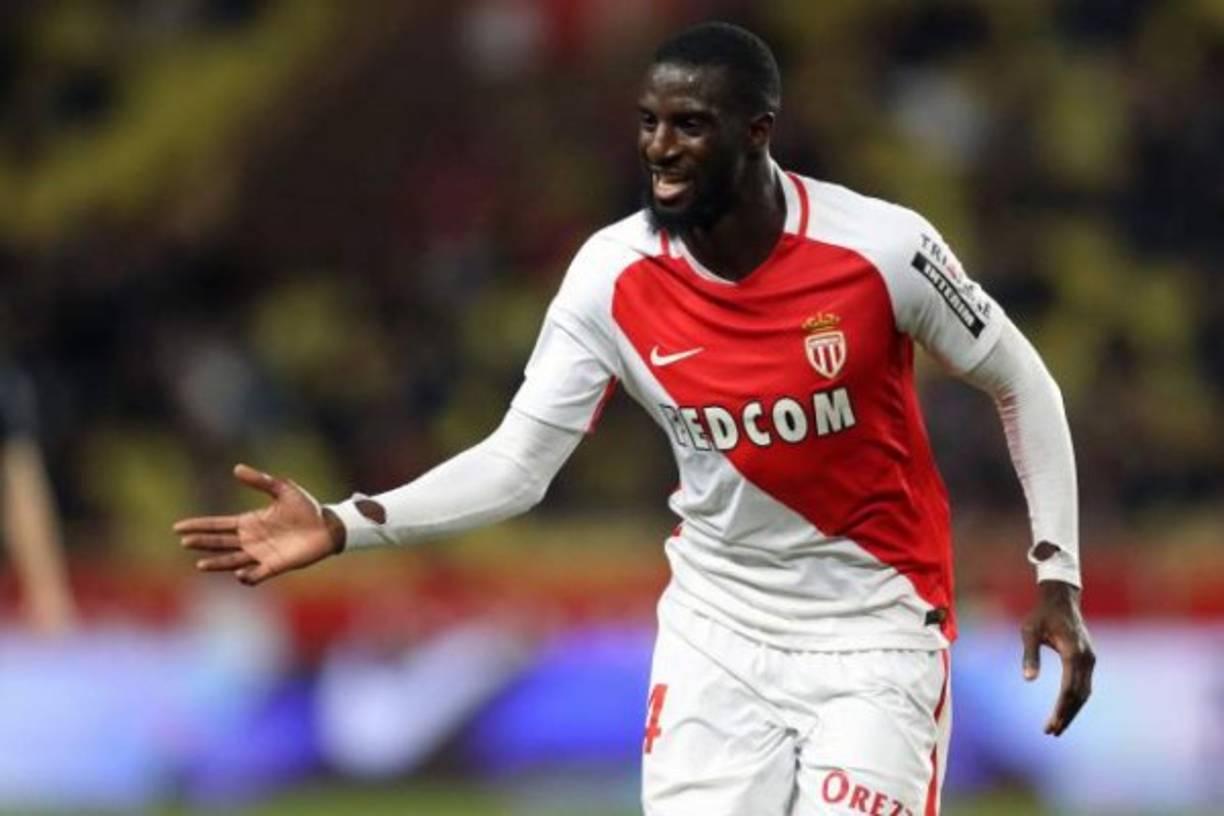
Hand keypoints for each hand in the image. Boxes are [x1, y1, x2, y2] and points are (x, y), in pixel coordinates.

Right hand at [174, 464, 343, 585]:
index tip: (178, 528)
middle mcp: (252, 540)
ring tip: (200, 564)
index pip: (218, 525)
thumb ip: (260, 481)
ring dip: (217, 563)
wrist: (328, 526)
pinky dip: (247, 576)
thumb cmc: (307, 508)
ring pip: (232, 561)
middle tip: (185, 542)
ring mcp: (262, 554)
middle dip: (202, 542)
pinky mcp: (275, 566)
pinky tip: (239, 574)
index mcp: (250, 522)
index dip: (199, 526)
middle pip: (220, 543)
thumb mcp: (283, 489)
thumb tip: (236, 468)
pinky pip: (257, 574)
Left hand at [1021, 579, 1095, 735]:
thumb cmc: (1041, 614)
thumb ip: (1029, 655)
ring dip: (1072, 710)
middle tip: (1052, 732)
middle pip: (1079, 695)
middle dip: (1066, 715)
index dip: (1060, 710)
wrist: (1061, 599)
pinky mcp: (1088, 659)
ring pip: (1084, 692)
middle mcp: (1086, 658)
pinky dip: (1076, 699)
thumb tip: (1028, 680)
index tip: (1050, 725)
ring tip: (1057, 727)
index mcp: (1073, 653)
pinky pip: (1084, 684)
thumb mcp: (1029, 632)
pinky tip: (1065, 709)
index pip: (1069, 689)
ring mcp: (1090, 659)